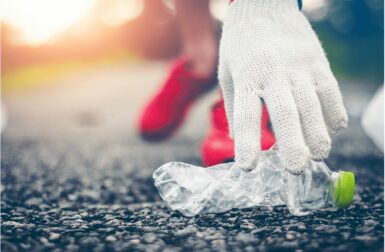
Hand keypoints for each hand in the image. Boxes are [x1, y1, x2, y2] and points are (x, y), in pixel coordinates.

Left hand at [218, 0, 347, 173]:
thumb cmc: (241, 46)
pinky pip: (330, 90)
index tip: (248, 166)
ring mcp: (298, 66)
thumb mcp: (227, 72)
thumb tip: (236, 138)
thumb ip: (234, 105)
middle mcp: (272, 72)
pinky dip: (334, 111)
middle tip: (296, 169)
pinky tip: (333, 128)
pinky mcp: (317, 60)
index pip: (245, 114)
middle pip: (285, 112)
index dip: (247, 142)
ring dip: (318, 133)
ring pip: (312, 104)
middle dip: (293, 143)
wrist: (263, 6)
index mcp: (245, 76)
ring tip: (319, 155)